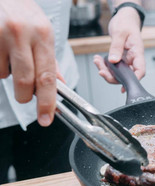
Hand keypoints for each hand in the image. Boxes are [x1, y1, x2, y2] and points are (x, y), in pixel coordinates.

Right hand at [0, 0, 56, 126]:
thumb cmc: (21, 12)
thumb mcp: (42, 32)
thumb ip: (50, 60)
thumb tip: (60, 84)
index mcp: (43, 34)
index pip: (48, 76)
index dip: (48, 101)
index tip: (47, 117)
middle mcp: (23, 34)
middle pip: (26, 80)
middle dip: (25, 95)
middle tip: (25, 96)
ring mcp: (1, 35)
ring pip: (4, 74)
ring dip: (8, 74)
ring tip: (10, 56)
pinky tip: (0, 51)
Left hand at [94, 6, 144, 92]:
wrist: (124, 18)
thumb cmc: (126, 23)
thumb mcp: (120, 33)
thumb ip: (116, 47)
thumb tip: (113, 60)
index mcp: (138, 52)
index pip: (140, 70)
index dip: (134, 80)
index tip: (124, 85)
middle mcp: (133, 59)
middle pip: (127, 75)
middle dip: (113, 77)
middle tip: (102, 71)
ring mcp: (126, 60)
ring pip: (118, 73)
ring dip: (106, 71)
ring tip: (97, 62)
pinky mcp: (120, 59)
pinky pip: (113, 67)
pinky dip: (104, 66)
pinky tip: (98, 60)